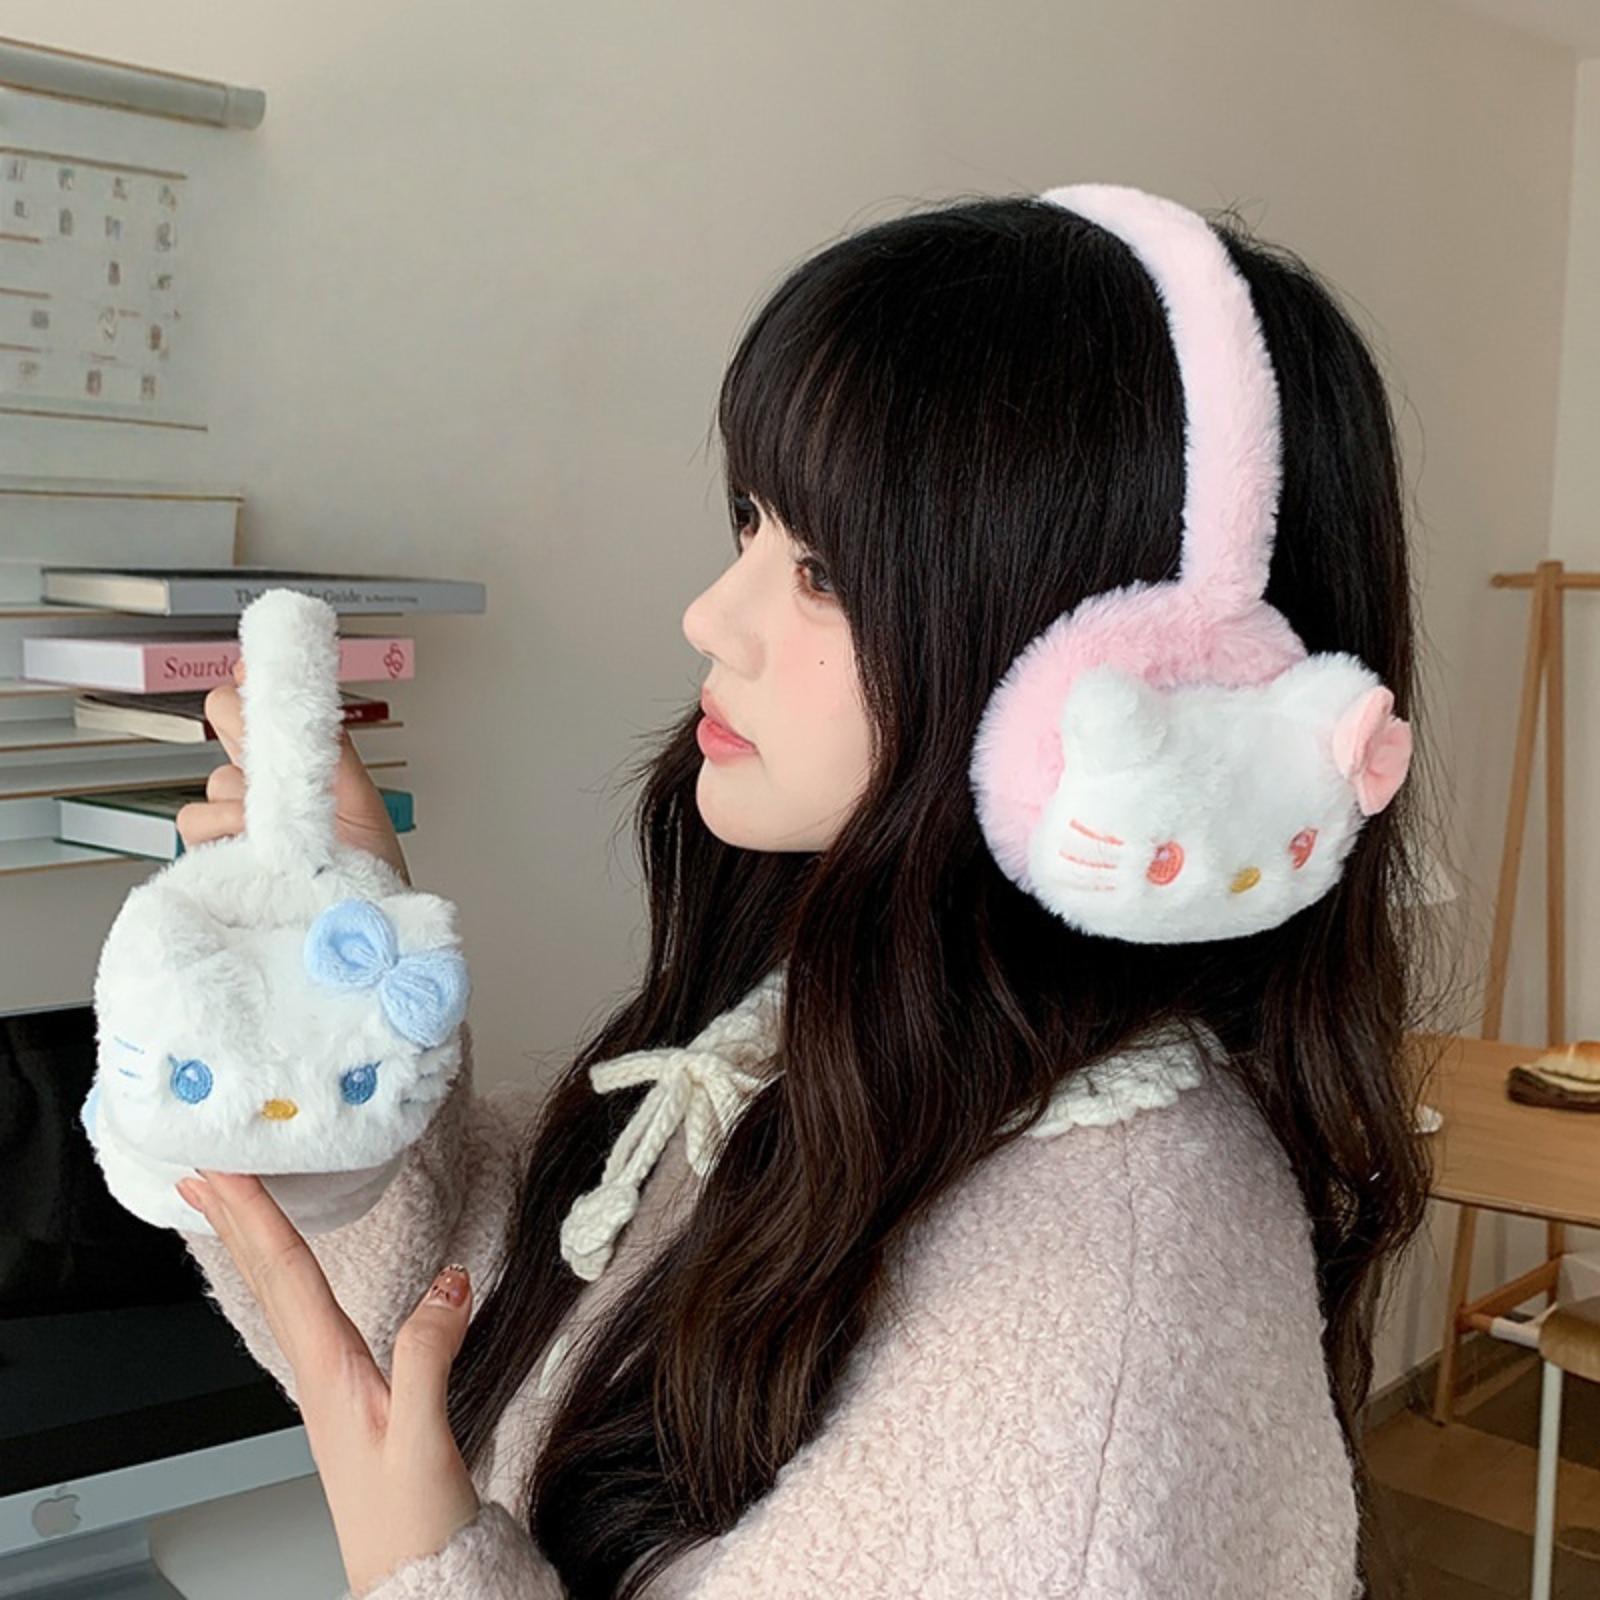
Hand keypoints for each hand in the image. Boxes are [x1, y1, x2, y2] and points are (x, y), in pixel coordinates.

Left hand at [175, 1168, 479, 1597]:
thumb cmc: (413, 1517)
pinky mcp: (347, 1390)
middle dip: (235, 1218)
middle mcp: (317, 1372)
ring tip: (229, 1204)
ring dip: (251, 1241)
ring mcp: (328, 1382)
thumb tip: (447, 1282)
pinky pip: (303, 1312)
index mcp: (328, 1372)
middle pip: (268, 1277)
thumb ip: (429, 1355)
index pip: (287, 1274)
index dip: (258, 1216)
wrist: (416, 1571)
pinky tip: (288, 1270)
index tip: (229, 1168)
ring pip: (280, 1293)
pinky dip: (285, 1274)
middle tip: (204, 1170)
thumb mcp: (422, 1435)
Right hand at [176, 659, 410, 882]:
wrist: (362, 917)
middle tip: (271, 757)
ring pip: (212, 777)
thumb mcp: (360, 795)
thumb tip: (308, 688)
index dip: (255, 680)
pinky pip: (195, 819)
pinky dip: (224, 827)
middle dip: (240, 726)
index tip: (255, 672)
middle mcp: (260, 782)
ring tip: (282, 827)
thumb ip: (332, 743)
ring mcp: (234, 815)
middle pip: (221, 717)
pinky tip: (256, 844)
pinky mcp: (213, 851)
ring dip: (244, 797)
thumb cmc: (370, 863)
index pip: (260, 701)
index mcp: (295, 760)